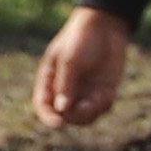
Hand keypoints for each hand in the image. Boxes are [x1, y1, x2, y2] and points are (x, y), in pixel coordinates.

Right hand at [33, 9, 133, 128]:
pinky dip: (104, 105)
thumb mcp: (70, 60)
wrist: (105, 26)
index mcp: (49, 80)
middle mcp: (65, 89)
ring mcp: (85, 91)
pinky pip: (102, 108)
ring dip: (92, 113)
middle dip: (75, 116)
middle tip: (86, 106)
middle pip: (65, 116)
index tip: (58, 124)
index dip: (48, 118)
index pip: (43, 105)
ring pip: (85, 116)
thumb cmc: (80, 39)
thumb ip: (66, 84)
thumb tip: (62, 109)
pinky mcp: (102, 90)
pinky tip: (108, 92)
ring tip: (99, 98)